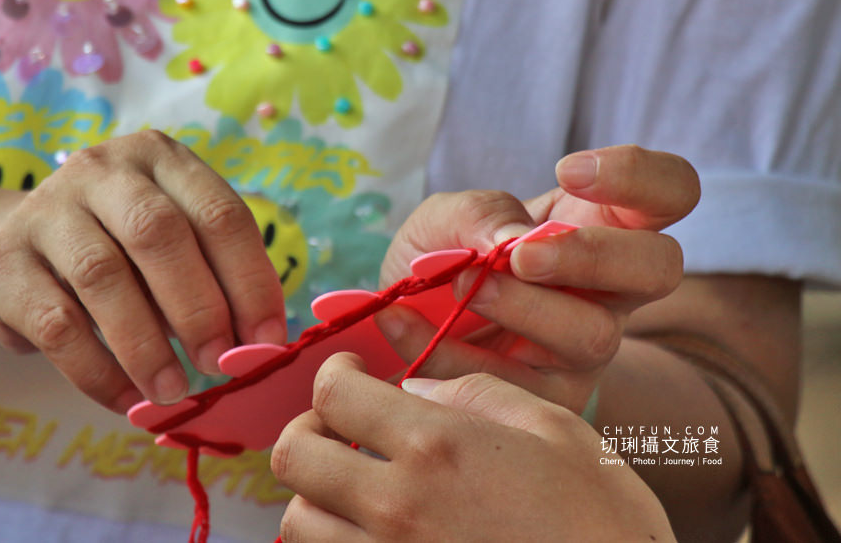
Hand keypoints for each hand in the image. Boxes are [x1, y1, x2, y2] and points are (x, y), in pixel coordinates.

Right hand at [0, 130, 285, 411]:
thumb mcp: (170, 248)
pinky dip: (98, 371)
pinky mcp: (2, 261)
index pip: (219, 214)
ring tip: (174, 392)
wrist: (11, 248)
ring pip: (103, 277)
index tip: (268, 341)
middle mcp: (102, 169)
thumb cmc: (118, 252)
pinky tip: (127, 399)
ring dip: (147, 346)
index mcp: (160, 158)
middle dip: (199, 308)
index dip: (251, 281)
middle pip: (159, 234)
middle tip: (220, 364)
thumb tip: (256, 344)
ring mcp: (46, 209)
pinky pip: (56, 324)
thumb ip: (211, 280)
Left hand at [273, 353, 676, 541]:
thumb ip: (474, 394)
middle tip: (340, 425)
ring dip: (317, 494)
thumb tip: (409, 390)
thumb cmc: (604, 520)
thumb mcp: (555, 429)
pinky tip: (372, 529)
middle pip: (295, 457)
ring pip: (298, 522)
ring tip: (355, 485)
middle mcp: (397, 506)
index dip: (334, 372)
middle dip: (309, 429)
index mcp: (436, 446)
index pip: (333, 392)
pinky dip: (336, 541)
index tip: (352, 374)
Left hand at [374, 145, 699, 411]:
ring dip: (524, 309)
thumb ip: (478, 215)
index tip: (567, 170)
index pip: (670, 192)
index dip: (641, 176)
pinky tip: (402, 324)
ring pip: (594, 336)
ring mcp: (587, 346)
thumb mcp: (444, 218)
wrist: (402, 319)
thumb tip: (512, 238)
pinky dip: (453, 355)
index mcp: (601, 224)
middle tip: (522, 254)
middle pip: (660, 268)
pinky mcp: (550, 400)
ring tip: (462, 288)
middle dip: (593, 256)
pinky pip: (520, 388)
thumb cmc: (443, 255)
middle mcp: (610, 288)